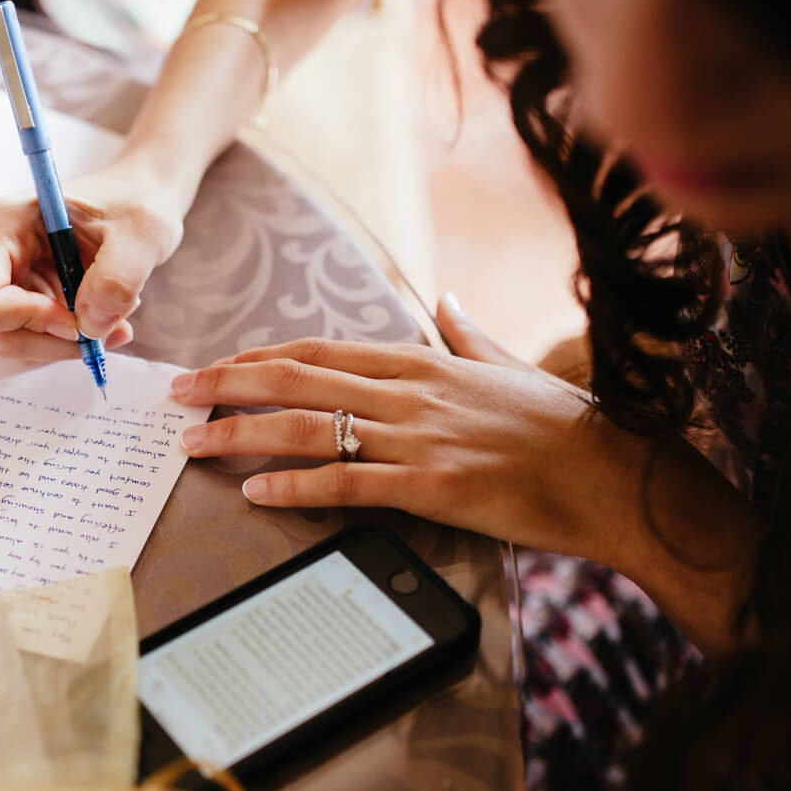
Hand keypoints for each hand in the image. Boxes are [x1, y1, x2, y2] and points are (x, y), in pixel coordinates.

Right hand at [0, 162, 185, 359]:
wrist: (134, 200)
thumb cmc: (132, 204)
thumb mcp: (142, 234)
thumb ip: (118, 278)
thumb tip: (89, 326)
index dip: (32, 323)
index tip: (80, 319)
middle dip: (55, 339)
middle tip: (109, 325)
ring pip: (11, 341)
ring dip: (65, 340)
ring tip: (110, 309)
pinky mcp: (4, 295)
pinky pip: (25, 339)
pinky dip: (63, 338)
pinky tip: (95, 312)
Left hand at [168, 296, 652, 565]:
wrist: (615, 475)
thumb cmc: (565, 426)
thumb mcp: (511, 365)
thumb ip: (469, 333)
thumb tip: (448, 299)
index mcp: (422, 360)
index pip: (320, 349)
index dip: (259, 356)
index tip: (217, 365)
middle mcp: (410, 391)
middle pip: (296, 378)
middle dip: (226, 384)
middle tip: (175, 395)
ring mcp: (417, 438)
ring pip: (306, 426)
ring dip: (238, 432)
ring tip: (192, 444)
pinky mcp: (430, 487)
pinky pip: (345, 483)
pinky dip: (293, 486)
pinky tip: (255, 491)